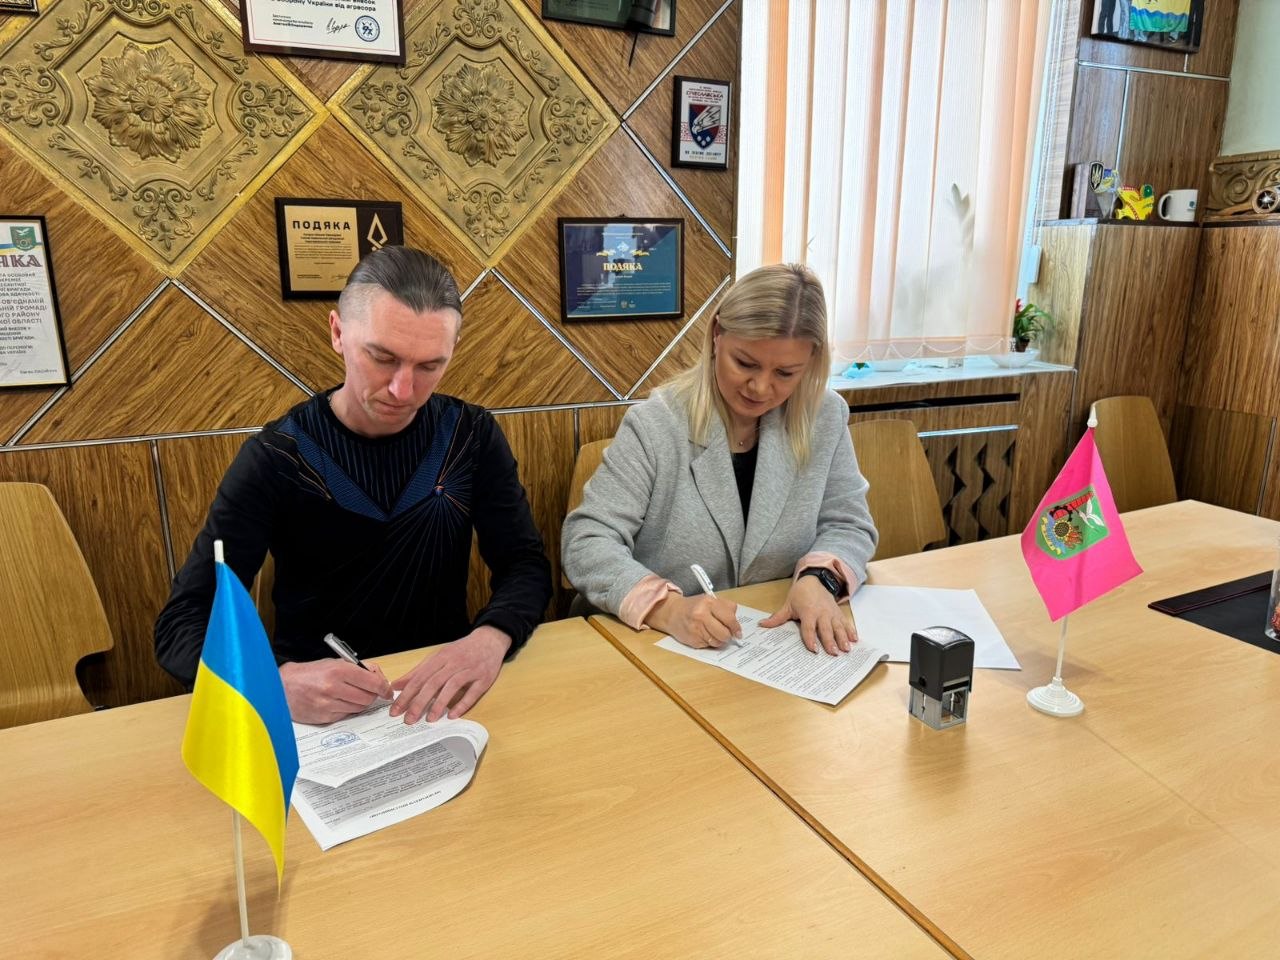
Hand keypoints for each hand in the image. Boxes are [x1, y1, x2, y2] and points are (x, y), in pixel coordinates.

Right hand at [280, 659, 392, 724]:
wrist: (283, 686)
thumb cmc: (310, 673)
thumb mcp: (334, 662)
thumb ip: (358, 668)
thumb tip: (379, 677)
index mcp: (338, 670)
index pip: (372, 682)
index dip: (384, 687)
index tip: (387, 690)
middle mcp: (333, 688)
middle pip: (368, 697)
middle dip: (372, 695)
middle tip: (369, 692)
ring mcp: (328, 704)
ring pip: (359, 708)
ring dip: (360, 703)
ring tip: (351, 695)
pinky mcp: (324, 717)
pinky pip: (346, 715)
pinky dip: (348, 709)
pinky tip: (339, 702)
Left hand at [389, 626, 511, 723]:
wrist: (490, 640)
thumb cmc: (462, 651)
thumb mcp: (438, 656)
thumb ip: (418, 671)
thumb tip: (397, 685)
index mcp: (441, 657)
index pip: (420, 677)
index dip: (407, 694)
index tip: (395, 709)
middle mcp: (455, 662)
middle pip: (434, 682)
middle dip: (419, 702)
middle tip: (409, 719)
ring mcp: (470, 669)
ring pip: (452, 686)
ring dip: (440, 703)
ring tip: (430, 719)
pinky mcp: (484, 678)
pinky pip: (473, 692)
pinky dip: (463, 704)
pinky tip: (453, 715)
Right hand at [647, 593, 740, 648]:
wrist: (672, 613)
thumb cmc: (694, 607)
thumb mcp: (710, 600)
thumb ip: (726, 607)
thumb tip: (736, 624)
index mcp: (708, 603)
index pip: (729, 618)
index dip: (736, 627)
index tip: (738, 633)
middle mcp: (701, 616)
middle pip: (724, 633)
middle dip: (728, 636)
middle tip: (727, 634)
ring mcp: (696, 629)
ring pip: (717, 642)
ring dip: (719, 640)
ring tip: (714, 633)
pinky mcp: (692, 640)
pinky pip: (708, 646)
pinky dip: (709, 642)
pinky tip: (704, 635)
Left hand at [760, 575, 857, 655]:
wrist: (814, 580)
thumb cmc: (800, 594)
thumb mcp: (788, 605)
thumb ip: (777, 617)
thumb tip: (762, 625)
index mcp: (808, 612)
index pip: (809, 628)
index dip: (810, 639)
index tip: (813, 649)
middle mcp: (821, 613)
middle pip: (826, 629)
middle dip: (830, 641)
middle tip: (833, 653)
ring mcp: (832, 613)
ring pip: (838, 627)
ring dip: (843, 638)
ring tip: (846, 649)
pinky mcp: (838, 613)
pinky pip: (846, 622)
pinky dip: (851, 630)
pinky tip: (855, 639)